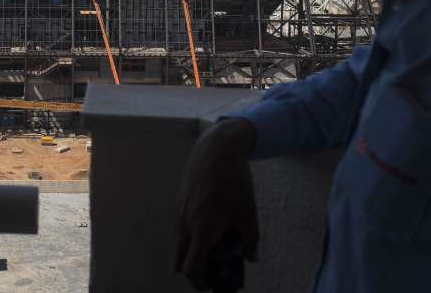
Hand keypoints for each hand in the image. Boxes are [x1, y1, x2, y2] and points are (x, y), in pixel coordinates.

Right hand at [175, 118, 259, 290]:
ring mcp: (179, 212)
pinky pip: (180, 227)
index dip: (199, 282)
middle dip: (192, 271)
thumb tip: (252, 257)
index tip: (209, 286)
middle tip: (208, 272)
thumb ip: (250, 239)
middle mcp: (186, 224)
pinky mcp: (178, 202)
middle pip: (179, 261)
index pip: (192, 267)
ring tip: (212, 247)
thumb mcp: (248, 212)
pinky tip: (208, 225)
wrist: (216, 150)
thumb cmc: (234, 181)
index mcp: (203, 230)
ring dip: (191, 252)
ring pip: (179, 243)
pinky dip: (190, 235)